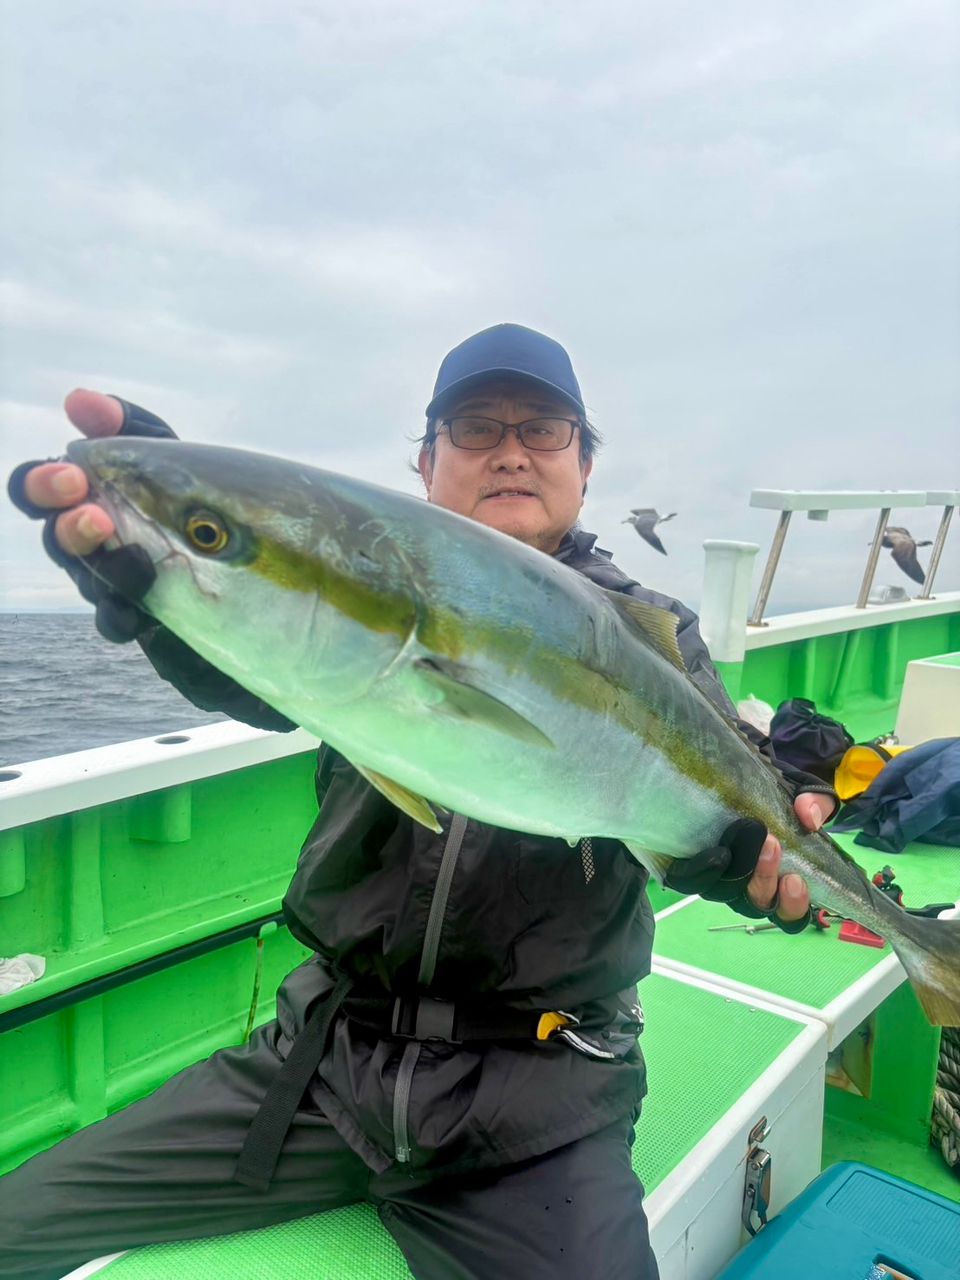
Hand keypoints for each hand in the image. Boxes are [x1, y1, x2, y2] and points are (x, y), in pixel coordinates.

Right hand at [7, 390, 175, 639]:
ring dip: (106, 568)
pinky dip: (121, 615)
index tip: (74, 477)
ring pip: (87, 581)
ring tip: (136, 556)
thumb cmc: (187, 500)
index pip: (34, 490)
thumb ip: (125, 425)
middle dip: (71, 527)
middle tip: (98, 517)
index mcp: (81, 499)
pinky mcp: (135, 617)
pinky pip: (113, 623)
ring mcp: (106, 583)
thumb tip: (78, 401)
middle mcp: (84, 543)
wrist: (244, 561)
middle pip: (55, 539)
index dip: (40, 484)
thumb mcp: (165, 453)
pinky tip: (137, 610)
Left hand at [663, 791, 834, 933]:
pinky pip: (689, 880)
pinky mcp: (689, 865)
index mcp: (782, 880)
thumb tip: (810, 817)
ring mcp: (719, 878)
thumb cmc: (779, 796)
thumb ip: (817, 803)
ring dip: (736, 871)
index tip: (794, 880)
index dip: (793, 905)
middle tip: (772, 845)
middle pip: (756, 905)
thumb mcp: (804, 795)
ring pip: (725, 893)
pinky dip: (700, 870)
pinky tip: (715, 852)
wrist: (739, 778)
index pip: (790, 912)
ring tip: (746, 834)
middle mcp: (749, 886)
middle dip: (765, 879)